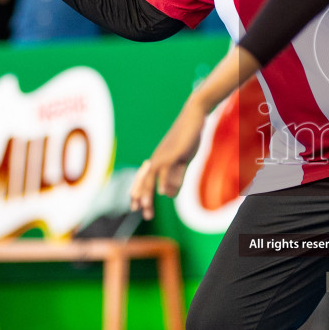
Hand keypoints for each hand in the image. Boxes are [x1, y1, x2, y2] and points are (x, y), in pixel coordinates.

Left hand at [130, 99, 208, 220]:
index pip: (144, 178)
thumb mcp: (182, 160)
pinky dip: (164, 181)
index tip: (134, 207)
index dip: (138, 192)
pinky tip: (162, 192)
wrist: (194, 116)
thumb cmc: (188, 137)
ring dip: (148, 192)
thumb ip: (176, 176)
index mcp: (158, 159)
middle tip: (143, 214)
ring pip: (152, 176)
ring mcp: (165, 155)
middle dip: (142, 198)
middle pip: (145, 180)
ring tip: (146, 207)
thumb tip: (168, 194)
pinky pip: (167, 169)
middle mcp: (158, 158)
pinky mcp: (175, 152)